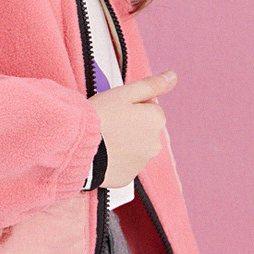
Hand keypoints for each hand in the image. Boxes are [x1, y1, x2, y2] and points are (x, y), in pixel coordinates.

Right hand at [88, 70, 176, 188]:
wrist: (80, 149)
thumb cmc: (100, 117)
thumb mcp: (124, 93)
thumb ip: (152, 85)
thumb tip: (173, 76)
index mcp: (157, 119)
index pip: (149, 106)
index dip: (130, 104)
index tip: (115, 107)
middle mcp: (155, 143)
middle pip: (144, 127)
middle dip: (130, 124)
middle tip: (108, 122)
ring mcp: (142, 162)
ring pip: (135, 146)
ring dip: (124, 141)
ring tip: (103, 138)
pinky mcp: (128, 177)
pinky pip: (124, 163)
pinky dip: (116, 158)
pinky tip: (102, 153)